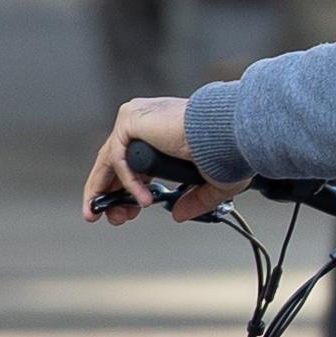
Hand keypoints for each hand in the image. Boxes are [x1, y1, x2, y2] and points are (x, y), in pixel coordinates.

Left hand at [84, 94, 235, 222]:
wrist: (228, 131)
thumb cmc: (228, 146)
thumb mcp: (211, 182)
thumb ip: (194, 199)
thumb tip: (179, 214)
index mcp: (164, 132)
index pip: (135, 161)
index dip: (129, 188)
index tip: (131, 210)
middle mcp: (148, 123)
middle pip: (114, 161)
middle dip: (110, 194)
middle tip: (113, 217)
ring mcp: (137, 119)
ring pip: (110, 160)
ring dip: (107, 191)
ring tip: (113, 215)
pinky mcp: (131, 119)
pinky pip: (118, 157)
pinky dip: (127, 181)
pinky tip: (142, 200)